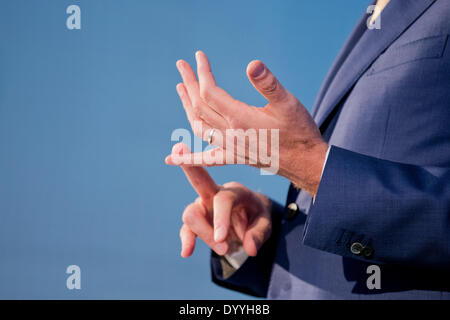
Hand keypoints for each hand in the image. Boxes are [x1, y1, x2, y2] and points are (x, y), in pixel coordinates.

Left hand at [166, 51, 327, 194]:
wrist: (305, 163)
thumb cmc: (299, 131)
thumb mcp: (288, 103)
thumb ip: (268, 84)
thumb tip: (252, 64)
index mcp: (240, 118)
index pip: (209, 91)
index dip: (202, 72)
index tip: (199, 56)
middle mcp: (229, 135)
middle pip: (199, 106)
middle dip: (189, 83)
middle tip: (181, 66)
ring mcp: (229, 148)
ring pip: (198, 126)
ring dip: (187, 107)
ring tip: (180, 90)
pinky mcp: (234, 158)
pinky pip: (205, 158)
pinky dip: (187, 157)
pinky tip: (171, 158)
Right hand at [173, 143, 271, 257]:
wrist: (249, 223)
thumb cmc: (257, 217)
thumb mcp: (265, 225)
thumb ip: (259, 234)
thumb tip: (250, 248)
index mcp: (234, 191)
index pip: (223, 199)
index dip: (220, 219)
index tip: (221, 240)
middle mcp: (215, 193)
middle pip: (198, 180)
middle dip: (189, 165)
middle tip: (178, 148)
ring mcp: (202, 206)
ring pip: (190, 214)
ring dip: (204, 234)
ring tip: (224, 250)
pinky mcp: (196, 220)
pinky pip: (186, 229)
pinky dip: (186, 240)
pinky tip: (187, 252)